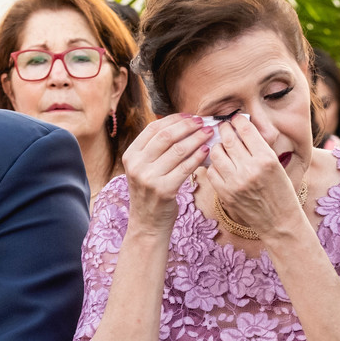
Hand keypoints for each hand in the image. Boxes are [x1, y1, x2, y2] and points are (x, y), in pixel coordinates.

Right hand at [121, 113, 212, 233]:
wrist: (147, 224)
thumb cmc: (151, 193)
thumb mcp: (144, 169)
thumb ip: (155, 149)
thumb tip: (180, 124)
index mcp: (131, 156)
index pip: (153, 129)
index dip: (174, 119)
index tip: (190, 116)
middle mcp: (137, 166)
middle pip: (166, 136)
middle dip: (187, 126)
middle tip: (203, 122)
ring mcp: (149, 178)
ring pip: (178, 150)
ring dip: (197, 138)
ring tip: (209, 133)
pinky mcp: (164, 190)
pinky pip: (186, 167)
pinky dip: (198, 156)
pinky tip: (207, 150)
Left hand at [207, 114, 305, 237]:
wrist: (279, 221)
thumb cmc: (280, 191)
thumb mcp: (276, 164)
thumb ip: (259, 147)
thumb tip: (240, 127)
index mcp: (266, 158)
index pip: (246, 130)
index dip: (238, 121)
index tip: (235, 119)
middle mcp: (250, 169)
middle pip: (229, 139)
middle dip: (224, 129)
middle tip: (223, 127)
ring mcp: (235, 182)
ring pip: (216, 153)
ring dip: (217, 146)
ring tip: (221, 146)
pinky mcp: (225, 194)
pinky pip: (212, 171)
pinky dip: (214, 165)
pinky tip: (220, 165)